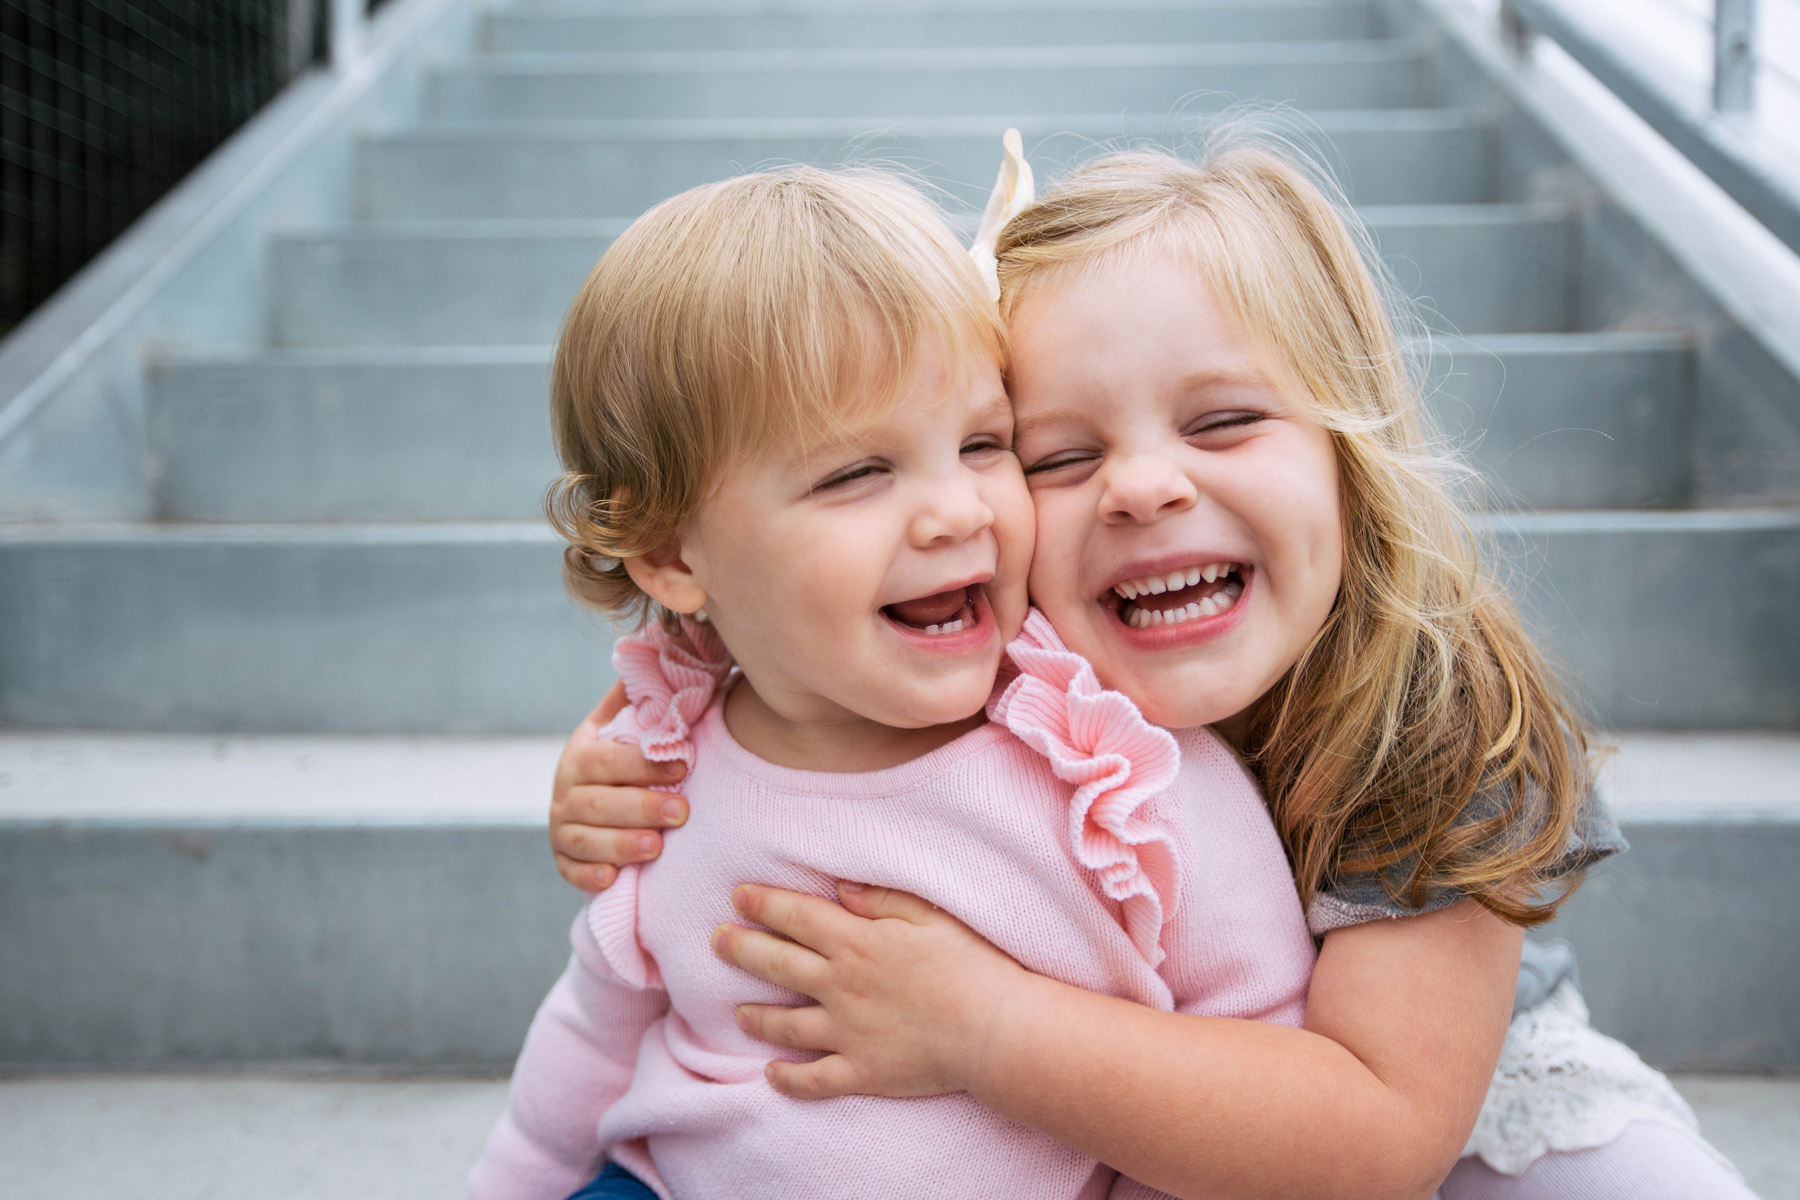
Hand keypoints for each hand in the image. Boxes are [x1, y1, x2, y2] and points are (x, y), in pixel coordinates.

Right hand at [549, 681, 689, 891]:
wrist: (597, 802)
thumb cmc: (624, 759)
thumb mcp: (623, 726)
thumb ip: (638, 697)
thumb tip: (660, 645)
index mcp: (582, 753)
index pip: (609, 759)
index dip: (643, 765)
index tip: (683, 768)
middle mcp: (565, 790)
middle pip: (598, 802)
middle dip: (640, 807)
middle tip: (682, 811)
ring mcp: (562, 828)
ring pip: (585, 839)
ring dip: (619, 843)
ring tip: (656, 847)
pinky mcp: (564, 861)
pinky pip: (571, 872)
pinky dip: (589, 876)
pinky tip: (613, 878)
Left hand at [711, 881, 1032, 1100]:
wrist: (995, 1029)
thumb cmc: (971, 965)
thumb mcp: (930, 915)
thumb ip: (881, 899)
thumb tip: (839, 888)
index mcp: (857, 941)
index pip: (796, 917)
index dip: (763, 905)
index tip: (738, 896)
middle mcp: (842, 984)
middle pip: (777, 964)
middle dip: (741, 949)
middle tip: (716, 940)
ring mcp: (846, 1031)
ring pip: (784, 1024)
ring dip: (755, 1017)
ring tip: (738, 1012)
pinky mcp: (860, 1070)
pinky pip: (813, 1079)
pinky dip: (788, 1079)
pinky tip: (771, 1075)